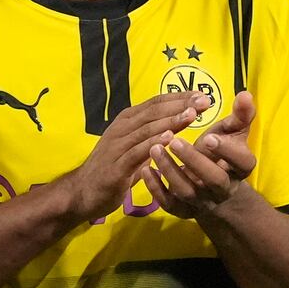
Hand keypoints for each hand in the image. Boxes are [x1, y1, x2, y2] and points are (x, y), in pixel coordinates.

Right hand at [58, 91, 210, 221]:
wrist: (83, 192)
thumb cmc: (112, 169)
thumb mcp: (134, 148)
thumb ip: (151, 136)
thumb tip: (177, 126)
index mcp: (127, 121)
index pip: (156, 103)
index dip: (179, 97)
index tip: (203, 95)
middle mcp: (122, 128)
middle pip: (154, 111)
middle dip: (180, 104)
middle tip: (205, 100)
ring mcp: (117, 145)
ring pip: (147, 128)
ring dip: (170, 120)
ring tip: (192, 114)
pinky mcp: (116, 166)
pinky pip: (137, 152)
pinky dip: (153, 143)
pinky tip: (170, 138)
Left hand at [142, 90, 257, 219]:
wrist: (213, 190)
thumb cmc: (221, 154)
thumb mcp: (233, 135)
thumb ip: (240, 116)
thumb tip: (245, 94)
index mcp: (240, 169)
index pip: (242, 162)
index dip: (227, 150)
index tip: (209, 136)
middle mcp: (223, 188)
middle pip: (213, 179)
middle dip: (194, 160)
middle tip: (175, 141)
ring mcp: (203, 201)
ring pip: (188, 192)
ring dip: (170, 171)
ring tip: (154, 149)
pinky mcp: (183, 210)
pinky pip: (170, 204)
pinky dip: (156, 189)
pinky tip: (146, 170)